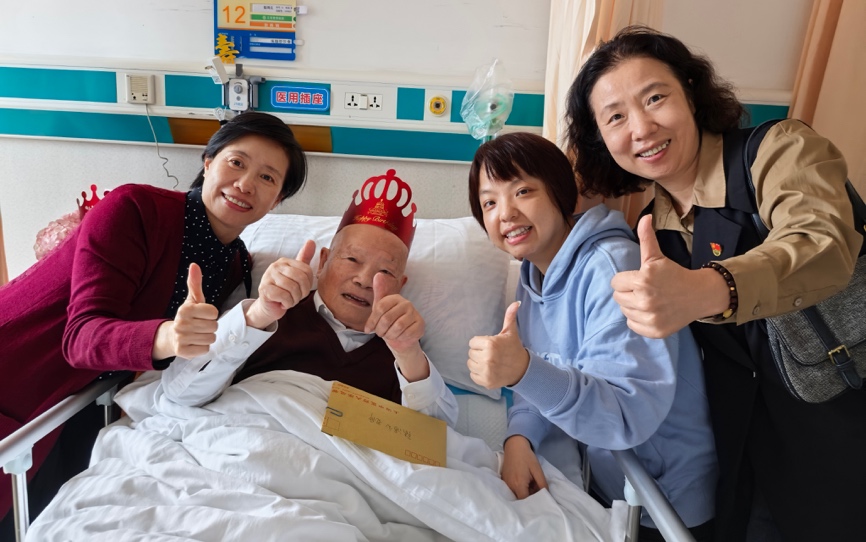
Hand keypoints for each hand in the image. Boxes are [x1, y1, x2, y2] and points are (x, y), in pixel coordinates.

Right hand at [152, 262, 218, 359]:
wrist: (172, 336)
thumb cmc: (189, 316)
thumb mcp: (193, 299)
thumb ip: (195, 283)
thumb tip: (194, 265)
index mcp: (186, 309)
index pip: (214, 313)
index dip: (211, 315)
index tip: (203, 315)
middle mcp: (181, 323)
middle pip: (214, 327)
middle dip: (210, 327)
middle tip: (200, 326)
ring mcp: (181, 338)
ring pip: (211, 339)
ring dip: (207, 337)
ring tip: (198, 334)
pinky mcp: (182, 351)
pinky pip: (205, 350)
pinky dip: (203, 348)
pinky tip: (195, 343)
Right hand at [246, 240, 315, 328]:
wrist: (268, 307)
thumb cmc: (284, 291)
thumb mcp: (296, 275)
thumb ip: (304, 259)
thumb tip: (311, 241)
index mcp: (285, 261)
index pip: (307, 270)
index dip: (308, 284)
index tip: (302, 290)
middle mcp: (275, 266)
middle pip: (301, 278)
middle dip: (302, 293)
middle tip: (296, 297)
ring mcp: (268, 277)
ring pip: (293, 288)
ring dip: (294, 299)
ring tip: (289, 300)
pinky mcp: (264, 289)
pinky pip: (284, 296)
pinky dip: (287, 303)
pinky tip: (282, 303)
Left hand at [365, 273, 428, 380]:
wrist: (402, 337)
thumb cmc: (389, 321)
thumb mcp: (380, 309)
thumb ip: (379, 294)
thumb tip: (378, 274)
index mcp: (395, 298)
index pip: (379, 308)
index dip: (372, 321)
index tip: (368, 329)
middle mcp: (407, 303)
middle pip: (387, 318)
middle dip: (380, 330)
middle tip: (380, 333)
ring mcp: (415, 314)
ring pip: (397, 327)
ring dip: (390, 335)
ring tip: (389, 335)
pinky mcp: (420, 324)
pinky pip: (406, 334)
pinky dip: (400, 338)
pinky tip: (399, 336)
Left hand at [467, 301, 528, 387]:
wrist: (522, 369)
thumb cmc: (513, 348)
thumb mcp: (510, 332)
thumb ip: (509, 317)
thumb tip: (516, 303)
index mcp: (490, 344)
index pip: (472, 342)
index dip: (480, 343)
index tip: (490, 346)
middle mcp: (487, 358)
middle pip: (471, 353)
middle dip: (479, 353)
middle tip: (491, 354)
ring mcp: (486, 371)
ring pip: (470, 364)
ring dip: (477, 363)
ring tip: (489, 362)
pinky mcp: (486, 382)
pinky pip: (473, 376)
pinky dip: (478, 374)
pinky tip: (489, 370)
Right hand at [501, 436, 547, 498]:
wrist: (514, 446)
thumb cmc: (527, 458)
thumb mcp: (538, 470)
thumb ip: (542, 485)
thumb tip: (547, 496)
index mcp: (519, 485)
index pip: (526, 501)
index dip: (533, 501)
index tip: (539, 497)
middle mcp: (510, 487)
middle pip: (520, 499)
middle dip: (529, 497)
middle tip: (535, 489)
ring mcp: (505, 484)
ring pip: (515, 495)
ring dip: (523, 492)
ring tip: (530, 484)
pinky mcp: (503, 480)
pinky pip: (511, 489)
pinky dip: (518, 488)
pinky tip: (523, 481)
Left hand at [611, 215, 731, 337]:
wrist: (699, 295)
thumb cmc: (674, 274)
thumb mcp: (657, 257)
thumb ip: (646, 238)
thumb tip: (644, 217)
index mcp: (642, 280)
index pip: (615, 283)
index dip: (625, 279)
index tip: (639, 279)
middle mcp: (645, 300)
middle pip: (617, 297)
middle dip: (628, 292)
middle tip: (644, 289)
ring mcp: (650, 317)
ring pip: (624, 311)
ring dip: (632, 305)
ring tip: (648, 299)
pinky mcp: (654, 331)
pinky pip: (632, 325)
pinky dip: (638, 319)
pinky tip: (651, 311)